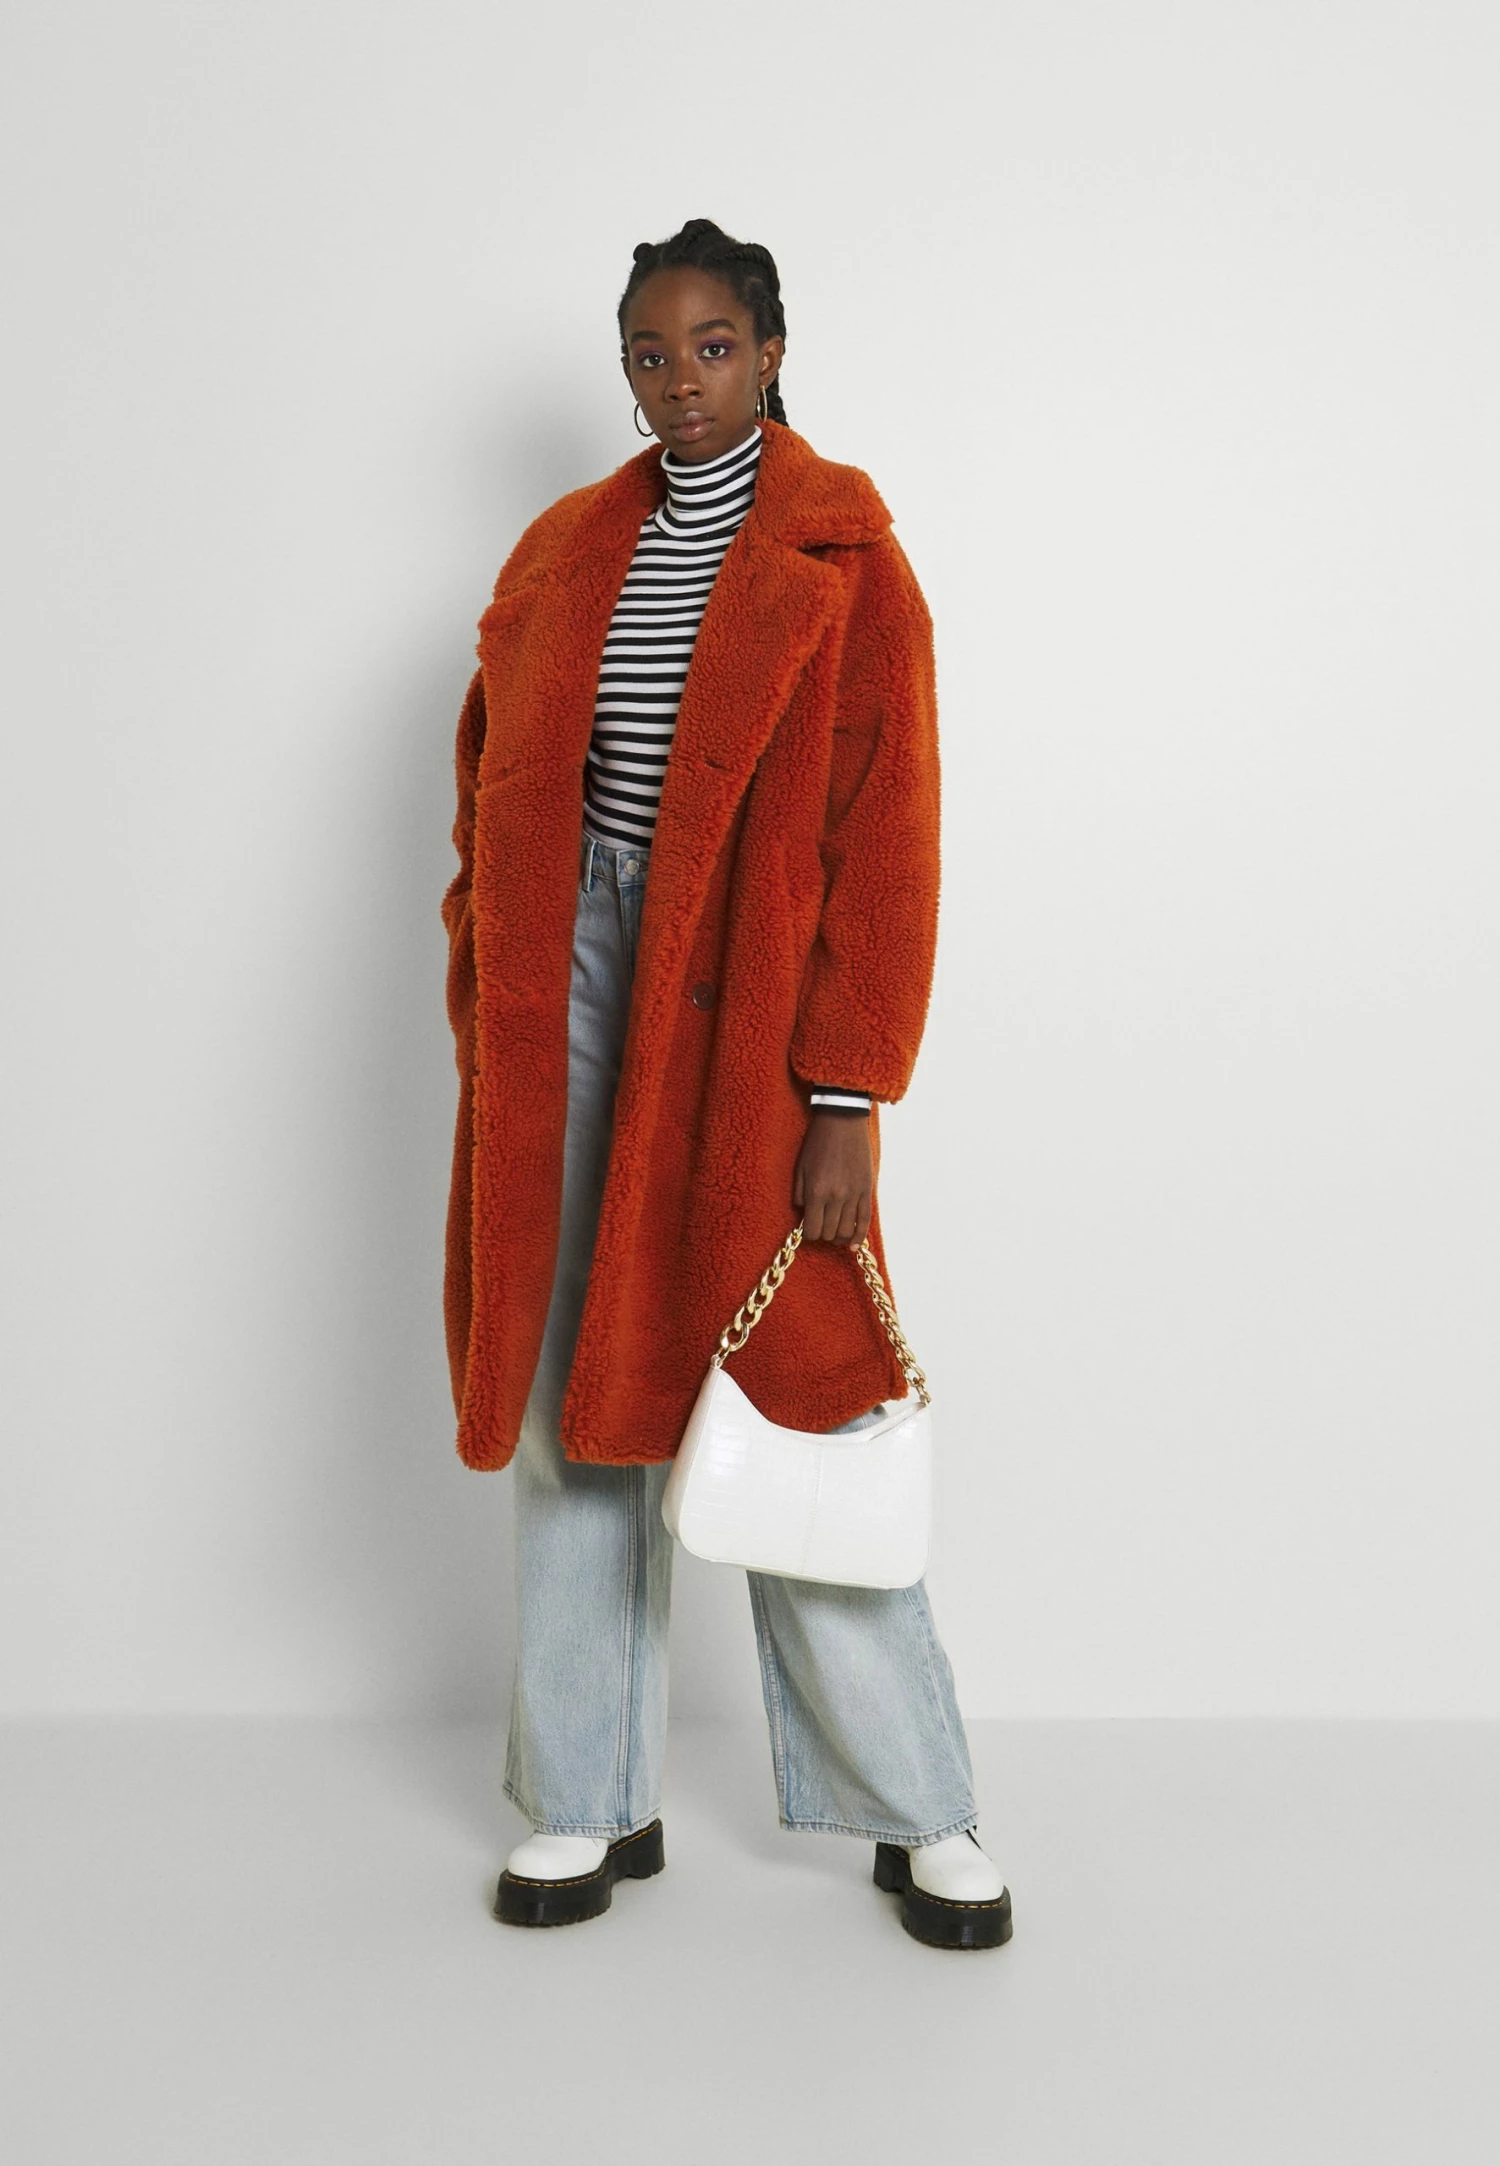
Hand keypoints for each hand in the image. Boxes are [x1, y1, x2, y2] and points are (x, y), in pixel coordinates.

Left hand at [793, 1111, 873, 1246]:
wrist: (842, 1122)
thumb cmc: (818, 1143)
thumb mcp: (800, 1168)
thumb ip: (800, 1194)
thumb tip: (804, 1214)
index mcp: (817, 1192)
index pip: (812, 1230)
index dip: (808, 1234)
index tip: (808, 1229)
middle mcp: (836, 1197)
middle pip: (829, 1233)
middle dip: (822, 1234)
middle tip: (820, 1227)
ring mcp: (854, 1195)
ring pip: (846, 1230)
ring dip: (838, 1236)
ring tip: (834, 1233)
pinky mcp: (867, 1190)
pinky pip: (865, 1220)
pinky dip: (859, 1235)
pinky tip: (853, 1244)